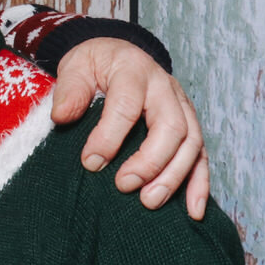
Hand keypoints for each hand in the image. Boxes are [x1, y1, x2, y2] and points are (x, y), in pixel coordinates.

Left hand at [51, 39, 208, 218]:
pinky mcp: (189, 126)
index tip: (90, 162)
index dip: (109, 136)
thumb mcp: (76, 66)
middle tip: (124, 185)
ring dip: (174, 176)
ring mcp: (182, 107)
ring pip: (191, 144)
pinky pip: (202, 156)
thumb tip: (62, 117)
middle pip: (171, 126)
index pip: (127, 105)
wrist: (117, 54)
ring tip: (150, 201)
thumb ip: (69, 90)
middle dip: (150, 161)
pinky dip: (200, 184)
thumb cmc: (95, 64)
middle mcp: (165, 88)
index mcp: (134, 71)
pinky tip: (193, 210)